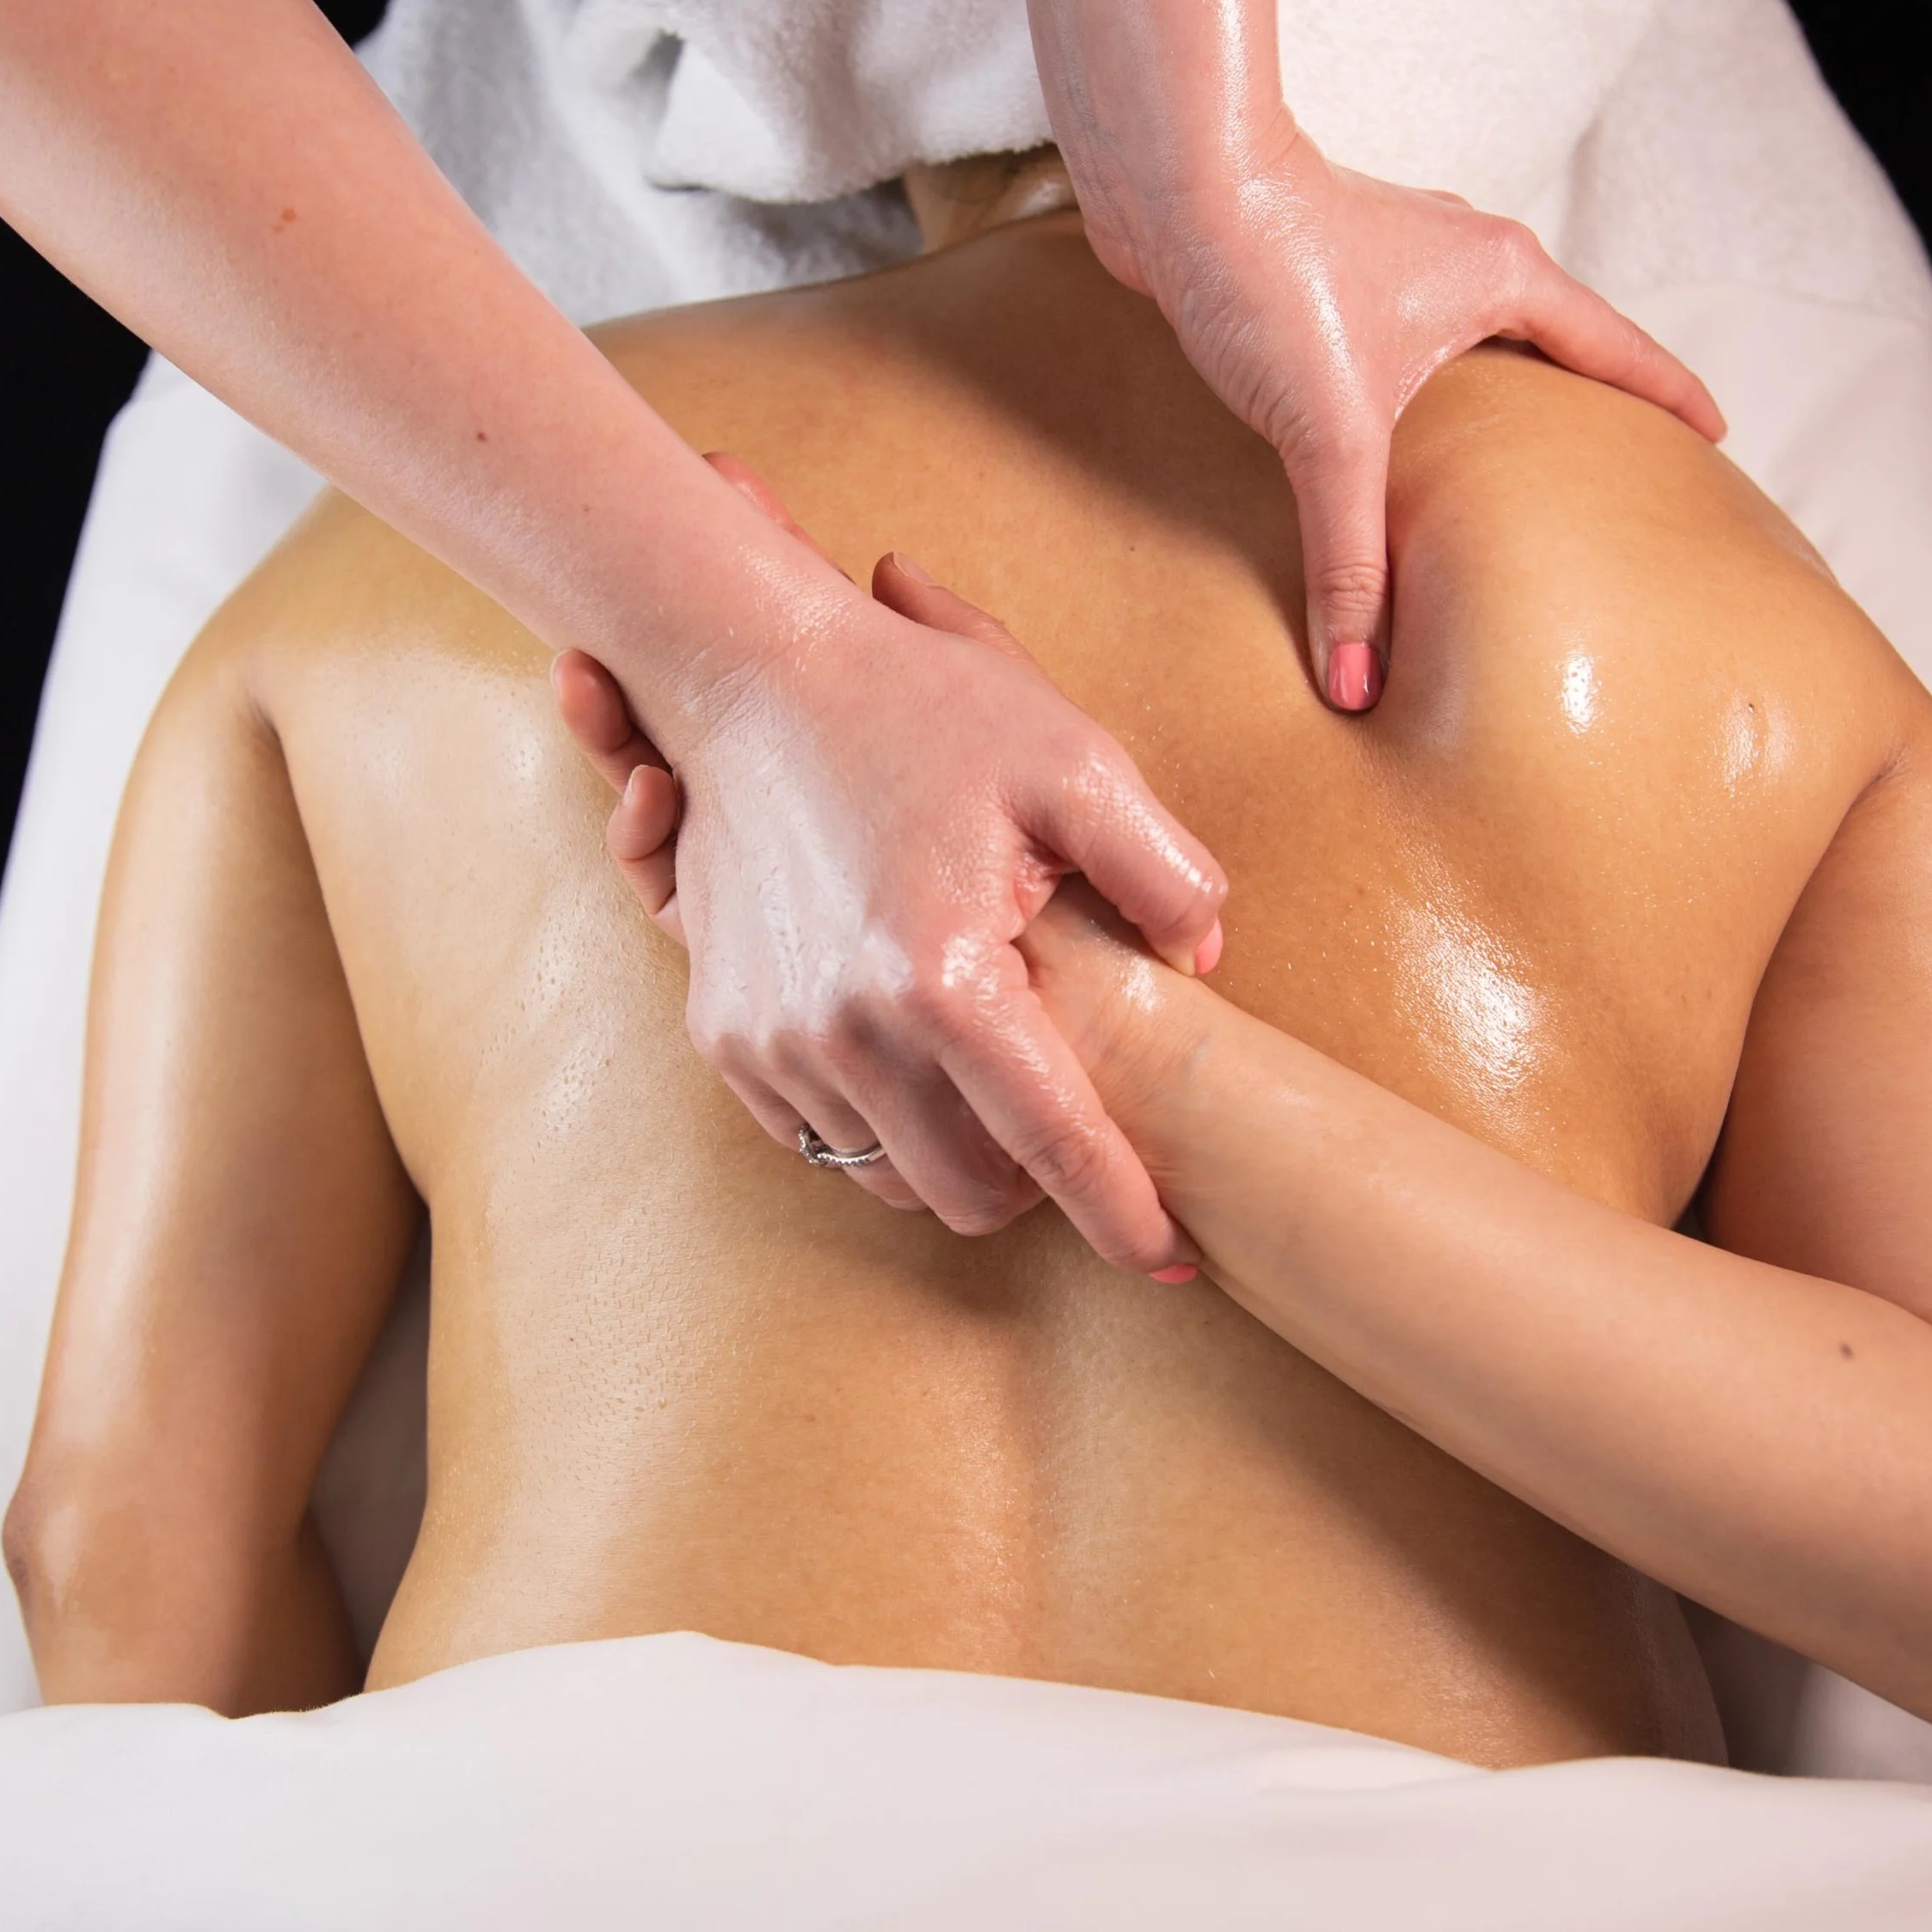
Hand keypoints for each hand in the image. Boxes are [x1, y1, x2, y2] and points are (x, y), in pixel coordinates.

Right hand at [556, 458, 1222, 1273]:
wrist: (753, 673)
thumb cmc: (921, 707)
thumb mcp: (1077, 760)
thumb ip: (1166, 871)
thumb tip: (1205, 960)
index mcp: (944, 979)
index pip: (1056, 1143)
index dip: (1122, 1212)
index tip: (1169, 1258)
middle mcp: (846, 1032)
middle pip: (970, 1191)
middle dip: (1037, 1186)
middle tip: (1074, 1128)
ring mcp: (774, 1042)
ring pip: (891, 1174)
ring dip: (955, 1153)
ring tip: (993, 1078)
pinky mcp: (726, 1034)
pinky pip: (818, 1135)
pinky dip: (878, 1122)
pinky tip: (914, 1053)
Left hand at [1088, 121, 1725, 707]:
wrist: (1169, 177)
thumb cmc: (1268, 270)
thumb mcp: (1330, 435)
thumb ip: (1350, 560)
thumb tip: (1358, 680)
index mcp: (1504, 277)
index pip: (1617, 348)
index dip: (1669, 396)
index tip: (1716, 434)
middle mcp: (1462, 256)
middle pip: (1552, 338)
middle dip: (1582, 399)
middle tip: (1612, 463)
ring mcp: (1393, 258)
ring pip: (1469, 336)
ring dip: (1488, 392)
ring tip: (1500, 459)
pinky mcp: (1326, 273)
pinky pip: (1395, 340)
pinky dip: (1410, 388)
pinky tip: (1378, 430)